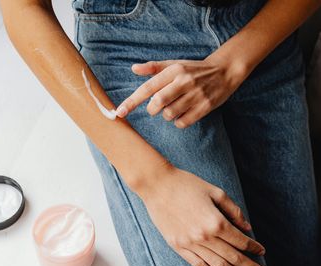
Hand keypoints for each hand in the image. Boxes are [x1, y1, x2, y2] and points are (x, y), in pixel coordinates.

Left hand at [115, 55, 246, 127]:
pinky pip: (183, 122)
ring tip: (174, 107)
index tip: (119, 112)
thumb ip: (154, 67)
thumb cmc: (193, 69)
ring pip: (170, 114)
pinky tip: (183, 113)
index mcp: (173, 70)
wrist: (224, 71)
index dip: (132, 101)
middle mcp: (184, 81)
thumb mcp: (174, 64)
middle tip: (157, 107)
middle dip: (153, 109)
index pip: (148, 87)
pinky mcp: (205, 107)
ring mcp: (196, 94)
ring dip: (167, 115)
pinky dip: (179, 122)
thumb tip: (133, 68)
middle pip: (158, 103)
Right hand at [135, 166, 266, 265]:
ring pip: (218, 265)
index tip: (261, 251)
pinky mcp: (177, 245)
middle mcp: (204, 236)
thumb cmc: (186, 184)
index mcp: (216, 221)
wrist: (157, 185)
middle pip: (232, 256)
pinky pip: (197, 264)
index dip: (253, 247)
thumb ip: (233, 210)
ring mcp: (190, 243)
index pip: (240, 240)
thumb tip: (246, 227)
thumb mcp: (215, 191)